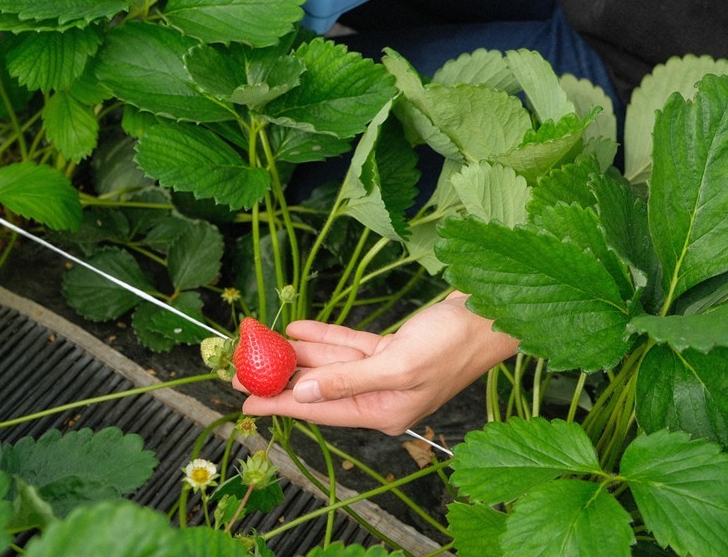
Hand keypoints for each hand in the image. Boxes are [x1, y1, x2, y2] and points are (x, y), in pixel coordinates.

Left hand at [236, 292, 518, 434]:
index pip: (320, 410)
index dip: (280, 404)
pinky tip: (296, 329)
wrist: (489, 315)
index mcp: (384, 411)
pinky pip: (348, 346)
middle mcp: (381, 396)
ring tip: (260, 344)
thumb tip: (303, 391)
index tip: (245, 402)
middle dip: (280, 376)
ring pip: (331, 364)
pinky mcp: (392, 350)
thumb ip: (347, 380)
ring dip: (297, 353)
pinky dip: (324, 337)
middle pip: (320, 387)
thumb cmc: (451, 344)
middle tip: (239, 369)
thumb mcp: (397, 365)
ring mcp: (386, 372)